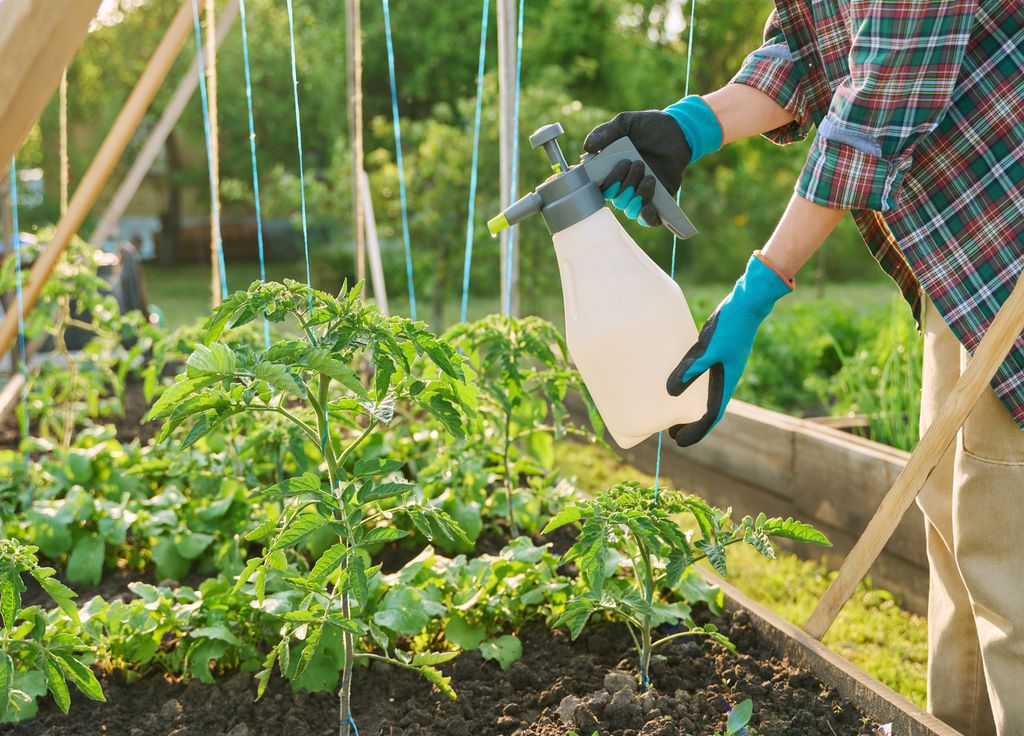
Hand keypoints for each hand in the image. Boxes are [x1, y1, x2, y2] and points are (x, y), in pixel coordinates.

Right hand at [582, 96, 721, 225]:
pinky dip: (647, 216)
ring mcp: (639, 194)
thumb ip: (605, 132)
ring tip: (649, 176)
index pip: (596, 186)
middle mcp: (622, 186)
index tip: (596, 179)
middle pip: (614, 198)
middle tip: (636, 163)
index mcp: (610, 170)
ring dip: (636, 194)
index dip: (592, 187)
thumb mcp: (625, 123)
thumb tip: (587, 147)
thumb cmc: (647, 127)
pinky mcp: (657, 200)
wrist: (676, 130)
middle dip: (623, 183)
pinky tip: (649, 206)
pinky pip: (648, 219)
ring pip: (629, 208)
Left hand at [665, 252, 792, 446]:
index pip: (711, 415)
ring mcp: (724, 367)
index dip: (696, 430)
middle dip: (692, 424)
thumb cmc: (729, 327)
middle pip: (710, 409)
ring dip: (694, 408)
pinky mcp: (720, 356)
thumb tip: (671, 393)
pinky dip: (696, 388)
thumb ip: (690, 370)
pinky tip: (684, 383)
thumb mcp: (706, 349)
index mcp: (726, 381)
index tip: (678, 440)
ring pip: (709, 395)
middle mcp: (726, 378)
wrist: (748, 304)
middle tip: (672, 433)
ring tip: (676, 415)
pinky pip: (707, 380)